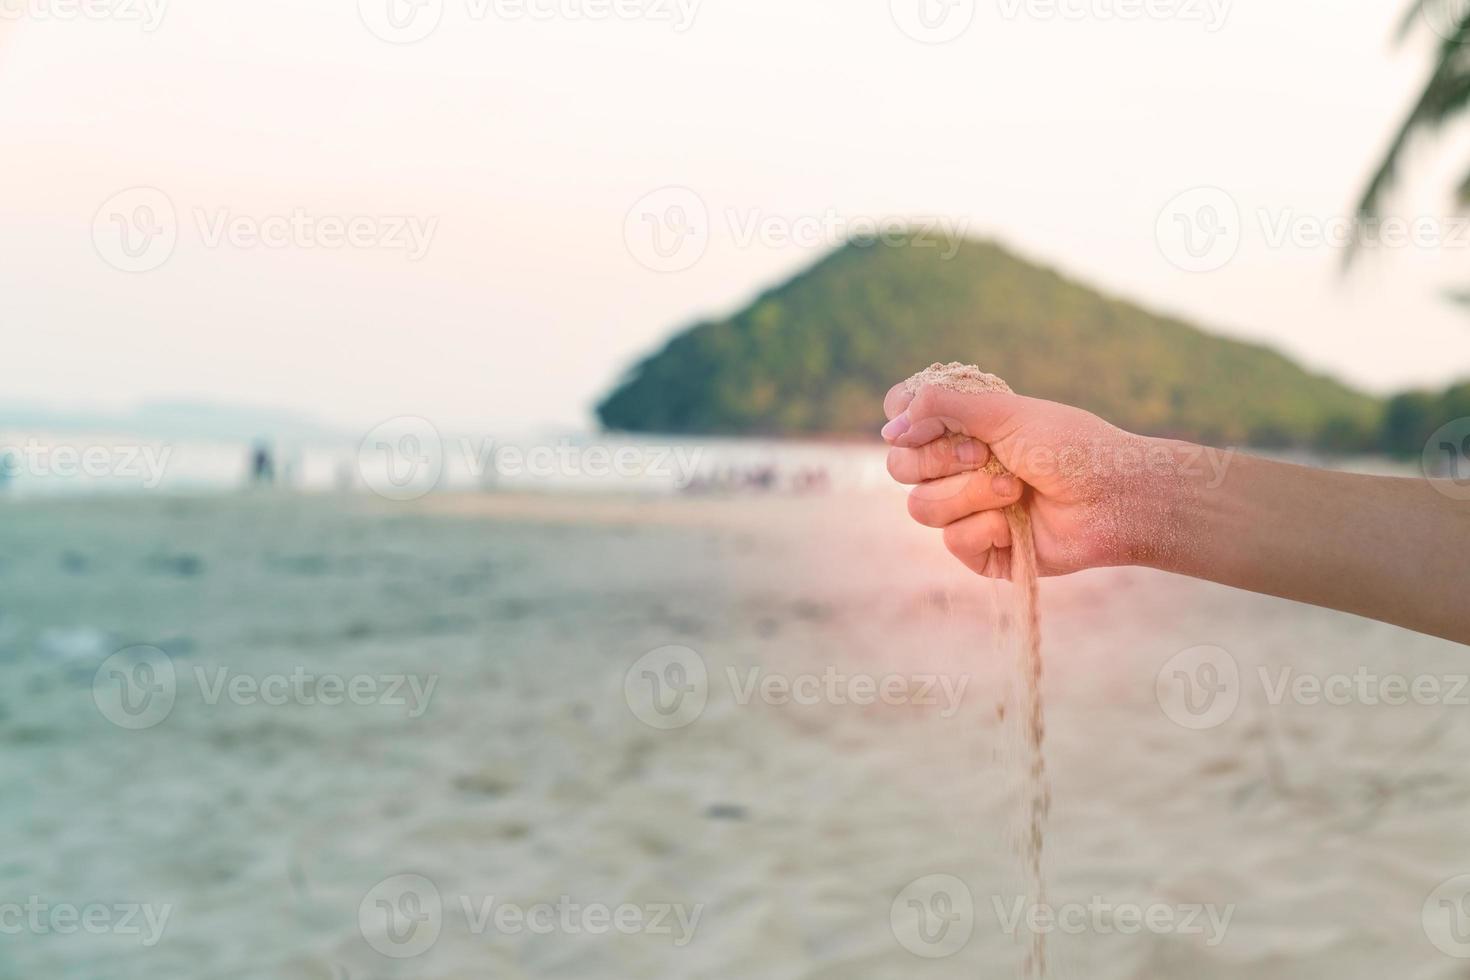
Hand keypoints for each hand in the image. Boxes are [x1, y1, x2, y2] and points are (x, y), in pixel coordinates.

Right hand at [881, 381, 1182, 577]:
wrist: (1113, 496)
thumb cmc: (1068, 446)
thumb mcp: (1003, 412)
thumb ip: (941, 407)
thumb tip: (889, 425)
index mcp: (961, 428)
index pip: (901, 423)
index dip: (906, 425)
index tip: (929, 421)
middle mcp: (958, 468)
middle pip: (900, 467)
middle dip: (940, 460)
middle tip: (983, 454)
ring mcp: (967, 510)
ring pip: (921, 507)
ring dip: (969, 495)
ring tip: (1014, 489)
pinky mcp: (981, 550)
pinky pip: (952, 541)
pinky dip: (986, 527)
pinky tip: (1017, 521)